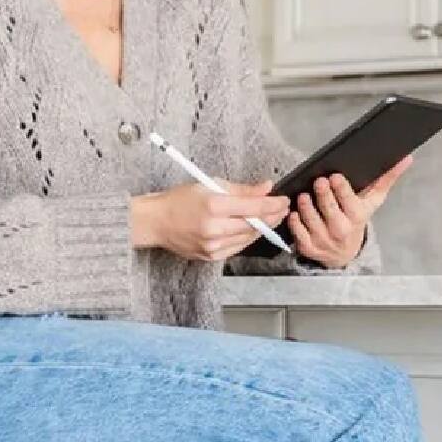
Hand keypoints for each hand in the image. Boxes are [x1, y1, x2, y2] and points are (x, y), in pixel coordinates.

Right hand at [139, 180, 291, 262]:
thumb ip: (241, 189)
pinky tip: (253, 230)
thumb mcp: (210, 185)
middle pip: (255, 225)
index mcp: (214, 205)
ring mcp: (213, 246)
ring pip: (248, 238)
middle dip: (272, 216)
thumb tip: (266, 188)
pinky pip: (237, 247)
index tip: (284, 200)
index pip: (254, 207)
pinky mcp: (211, 256)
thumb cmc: (180, 201)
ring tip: (270, 218)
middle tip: (283, 209)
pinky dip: (247, 238)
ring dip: (262, 228)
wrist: (157, 222)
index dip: (273, 204)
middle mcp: (214, 228)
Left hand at [280, 155, 413, 266]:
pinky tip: (295, 211)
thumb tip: (406, 159)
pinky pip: (297, 231)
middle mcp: (340, 230)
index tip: (334, 177)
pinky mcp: (307, 246)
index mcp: (356, 217)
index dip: (340, 188)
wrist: (343, 253)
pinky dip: (294, 220)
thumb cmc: (356, 220)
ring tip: (304, 195)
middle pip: (328, 208)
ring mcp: (323, 239)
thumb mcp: (372, 201)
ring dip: (305, 205)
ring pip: (310, 218)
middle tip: (318, 181)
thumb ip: (387, 179)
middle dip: (322, 193)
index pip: (348, 201)